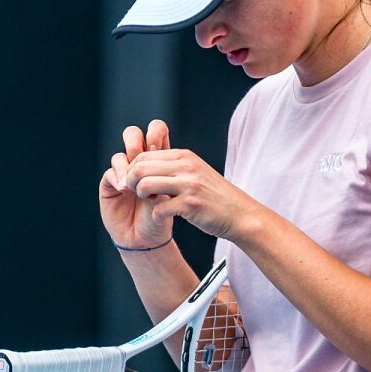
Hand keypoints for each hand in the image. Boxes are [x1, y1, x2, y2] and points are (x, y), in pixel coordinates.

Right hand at [98, 120, 173, 248]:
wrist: (148, 239)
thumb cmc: (163, 215)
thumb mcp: (169, 193)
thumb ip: (163, 173)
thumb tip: (157, 154)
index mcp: (157, 158)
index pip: (155, 131)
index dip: (155, 132)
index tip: (158, 146)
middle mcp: (138, 163)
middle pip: (132, 134)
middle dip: (136, 142)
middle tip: (143, 158)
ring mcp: (122, 173)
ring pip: (119, 155)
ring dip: (127, 166)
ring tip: (134, 185)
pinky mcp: (109, 185)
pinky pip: (110, 173)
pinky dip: (117, 178)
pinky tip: (124, 189)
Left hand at [124, 144, 260, 241]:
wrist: (240, 214)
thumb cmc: (214, 196)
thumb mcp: (195, 172)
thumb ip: (173, 167)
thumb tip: (143, 166)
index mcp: (184, 156)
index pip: (144, 155)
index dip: (132, 170)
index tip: (134, 183)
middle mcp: (186, 167)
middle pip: (140, 167)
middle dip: (130, 182)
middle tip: (137, 194)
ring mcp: (189, 185)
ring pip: (145, 185)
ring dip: (142, 197)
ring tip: (151, 202)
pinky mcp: (191, 204)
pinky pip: (159, 208)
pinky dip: (156, 215)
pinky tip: (163, 217)